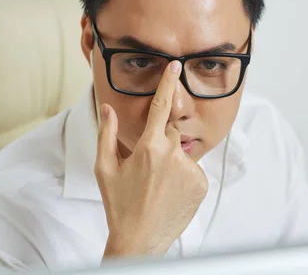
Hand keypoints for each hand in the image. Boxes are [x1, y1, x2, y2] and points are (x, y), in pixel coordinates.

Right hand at [95, 60, 208, 258]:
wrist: (140, 240)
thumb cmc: (119, 204)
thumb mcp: (105, 168)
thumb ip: (107, 134)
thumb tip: (108, 108)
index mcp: (149, 147)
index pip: (161, 107)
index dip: (168, 83)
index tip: (176, 66)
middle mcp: (173, 155)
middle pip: (171, 132)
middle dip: (160, 141)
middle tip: (147, 166)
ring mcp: (190, 170)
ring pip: (182, 152)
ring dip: (171, 160)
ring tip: (157, 183)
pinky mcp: (202, 184)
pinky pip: (193, 169)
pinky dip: (183, 176)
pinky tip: (170, 191)